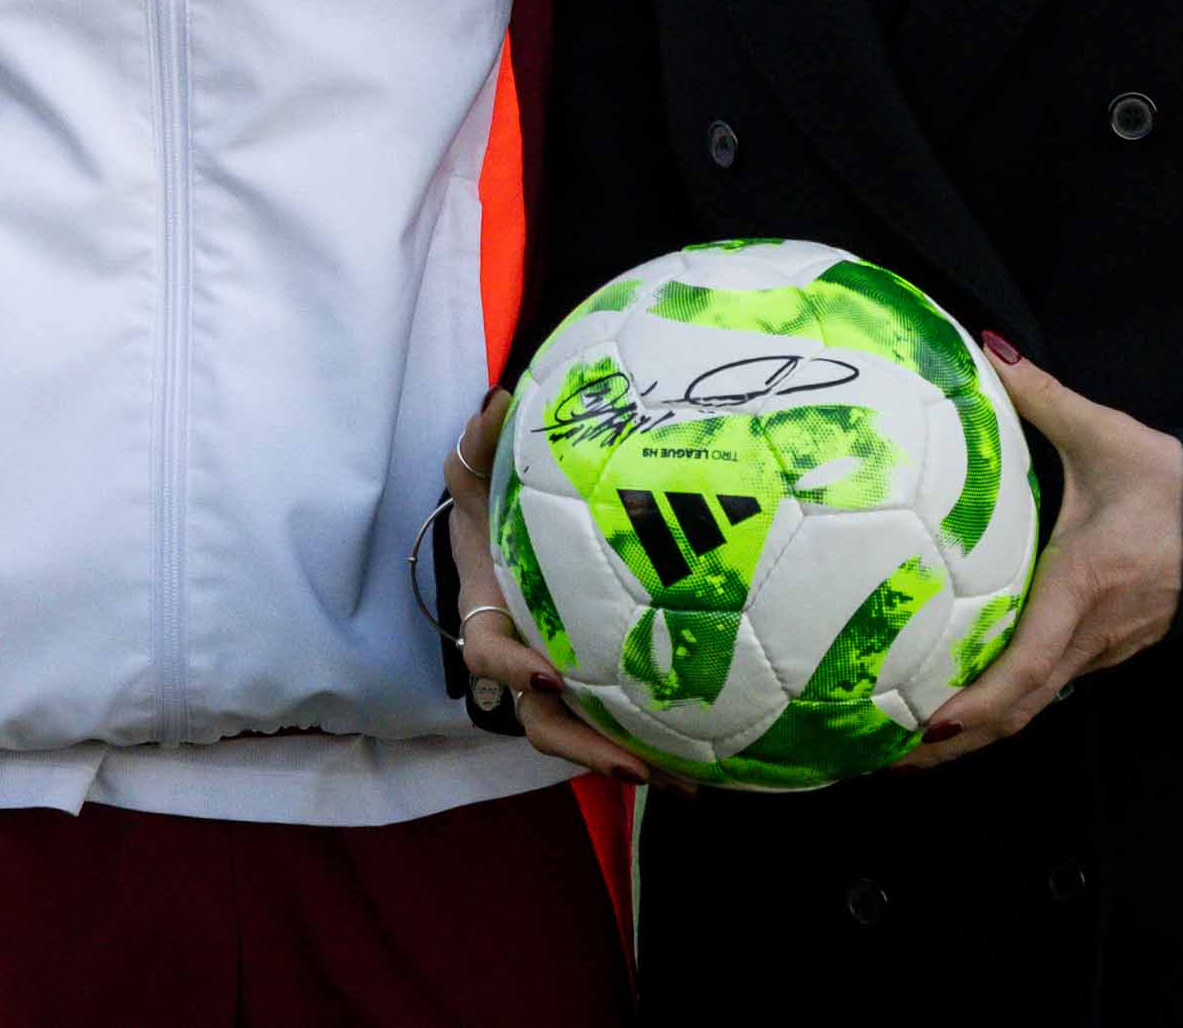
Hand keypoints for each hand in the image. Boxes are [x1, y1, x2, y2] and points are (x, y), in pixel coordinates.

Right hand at [442, 391, 657, 787]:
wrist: (498, 530)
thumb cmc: (486, 504)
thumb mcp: (474, 468)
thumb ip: (482, 438)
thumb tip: (501, 399)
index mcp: (489, 614)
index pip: (490, 650)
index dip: (513, 666)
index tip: (548, 669)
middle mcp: (521, 659)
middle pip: (542, 719)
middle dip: (587, 747)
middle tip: (636, 765)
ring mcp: (557, 678)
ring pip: (583, 734)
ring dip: (631, 760)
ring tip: (687, 784)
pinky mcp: (593, 682)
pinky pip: (616, 720)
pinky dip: (654, 744)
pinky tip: (708, 763)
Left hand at [899, 345, 1182, 770]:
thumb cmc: (1170, 485)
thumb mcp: (1107, 435)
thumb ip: (1043, 396)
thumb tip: (988, 349)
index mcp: (1083, 588)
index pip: (1029, 665)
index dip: (977, 703)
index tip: (926, 724)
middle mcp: (1089, 634)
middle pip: (1019, 710)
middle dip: (953, 742)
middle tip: (883, 755)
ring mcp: (1100, 650)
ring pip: (1033, 707)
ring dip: (974, 733)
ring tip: (903, 745)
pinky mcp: (1103, 650)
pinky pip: (1047, 689)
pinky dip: (1001, 708)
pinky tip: (955, 706)